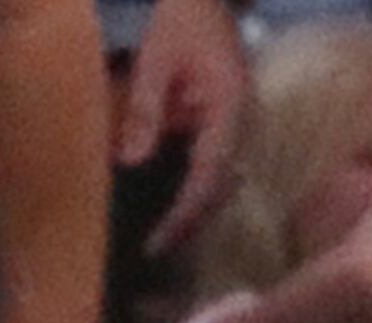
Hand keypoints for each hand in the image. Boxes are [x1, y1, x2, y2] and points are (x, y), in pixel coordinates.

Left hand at [112, 0, 247, 254]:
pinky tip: (169, 208)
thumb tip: (130, 162)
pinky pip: (211, 165)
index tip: (158, 242)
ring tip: (161, 240)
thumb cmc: (181, 16)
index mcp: (230, 108)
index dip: (184, 214)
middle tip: (153, 251)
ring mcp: (237, 123)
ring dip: (192, 210)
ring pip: (218, 180)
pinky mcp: (225, 122)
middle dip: (189, 222)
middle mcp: (242, 121)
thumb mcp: (156, 57)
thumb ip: (144, 108)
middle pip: (219, 187)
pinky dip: (192, 188)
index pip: (209, 176)